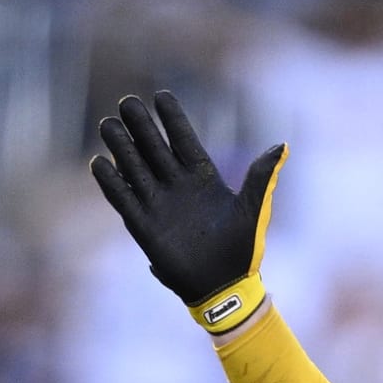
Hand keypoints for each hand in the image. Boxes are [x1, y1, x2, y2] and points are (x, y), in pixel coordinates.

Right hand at [90, 90, 287, 333]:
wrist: (226, 287)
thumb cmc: (243, 249)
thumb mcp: (253, 209)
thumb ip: (262, 177)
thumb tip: (283, 146)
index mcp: (203, 178)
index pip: (184, 141)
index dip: (173, 119)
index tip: (162, 95)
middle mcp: (177, 186)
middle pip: (154, 148)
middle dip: (142, 126)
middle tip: (128, 101)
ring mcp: (159, 204)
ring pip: (135, 168)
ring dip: (122, 147)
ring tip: (108, 124)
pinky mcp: (145, 226)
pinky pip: (124, 199)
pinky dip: (112, 183)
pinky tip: (100, 163)